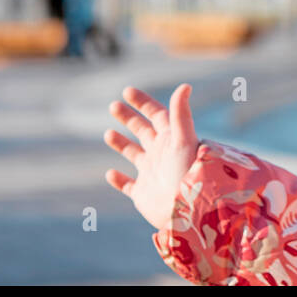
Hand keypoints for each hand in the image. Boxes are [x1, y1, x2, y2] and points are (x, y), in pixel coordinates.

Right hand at [104, 84, 199, 230]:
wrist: (187, 211)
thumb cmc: (188, 173)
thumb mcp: (184, 140)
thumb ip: (181, 114)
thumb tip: (185, 85)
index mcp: (171, 139)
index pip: (156, 115)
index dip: (143, 102)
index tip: (127, 91)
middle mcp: (161, 154)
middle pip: (143, 131)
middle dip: (129, 118)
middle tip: (113, 105)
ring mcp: (152, 174)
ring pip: (134, 155)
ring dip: (122, 144)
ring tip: (108, 133)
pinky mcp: (144, 194)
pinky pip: (129, 186)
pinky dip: (119, 181)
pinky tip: (110, 174)